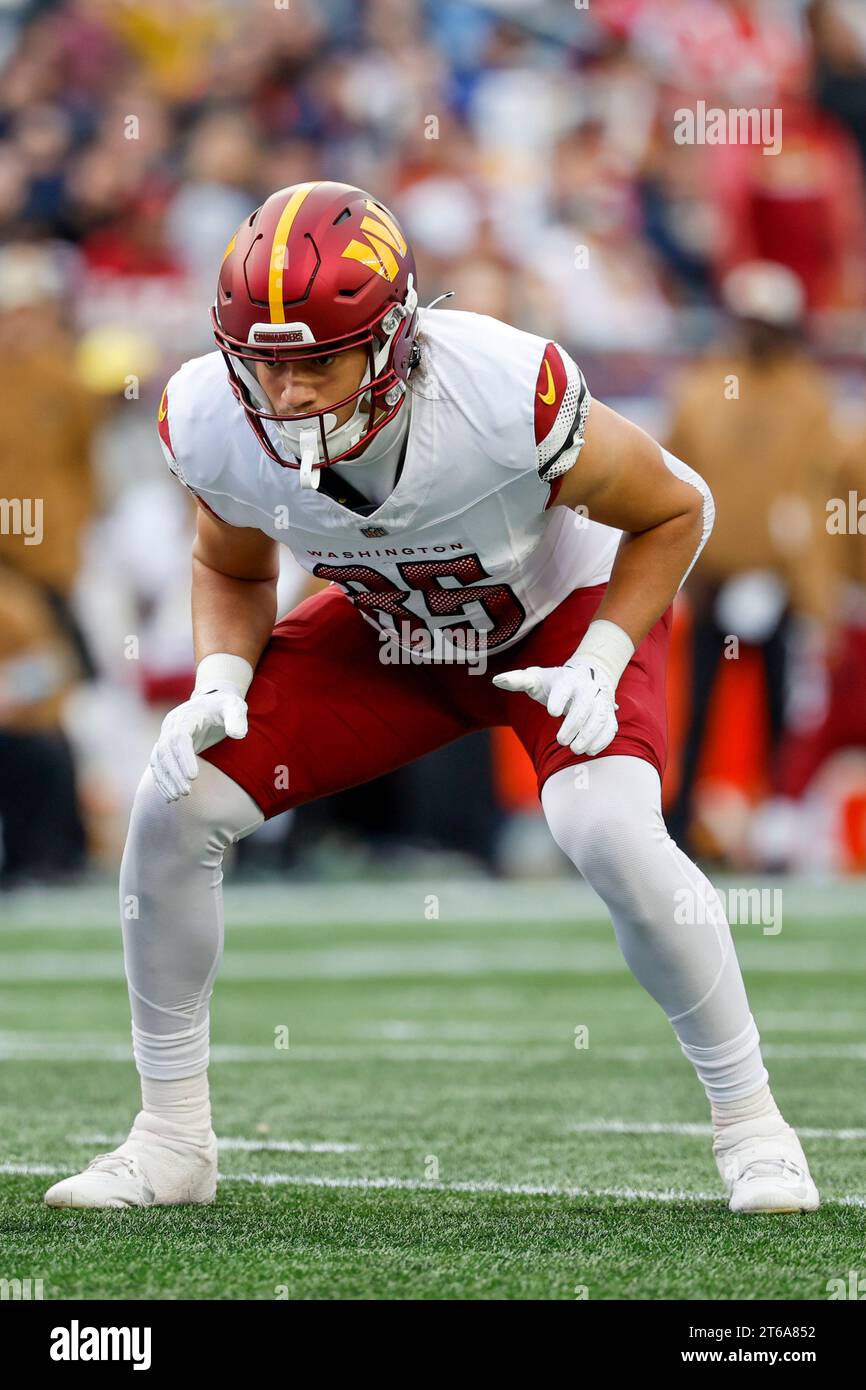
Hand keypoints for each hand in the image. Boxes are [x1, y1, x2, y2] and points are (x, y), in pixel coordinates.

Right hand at [150, 681, 247, 801]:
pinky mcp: (167, 747)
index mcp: (185, 716)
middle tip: (186, 792)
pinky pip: (158, 765)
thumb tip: (238, 734)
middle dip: (174, 774)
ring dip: (166, 780)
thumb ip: (237, 719)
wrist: (213, 702)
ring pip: (158, 760)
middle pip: (165, 751)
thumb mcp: (234, 707)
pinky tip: (170, 796)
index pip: (179, 738)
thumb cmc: (225, 706)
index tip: (193, 777)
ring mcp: (166, 736)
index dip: (184, 758)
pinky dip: (162, 780)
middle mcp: (171, 726)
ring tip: (177, 797)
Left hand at [492, 656, 617, 755]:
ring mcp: (600, 701)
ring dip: (590, 735)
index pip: (564, 688)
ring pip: (599, 717)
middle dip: (574, 724)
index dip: (559, 699)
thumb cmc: (556, 682)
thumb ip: (517, 680)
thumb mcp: (536, 678)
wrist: (588, 675)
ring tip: (576, 749)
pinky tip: (590, 750)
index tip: (552, 712)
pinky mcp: (608, 714)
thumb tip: (496, 680)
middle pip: (584, 706)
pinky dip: (602, 739)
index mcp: (567, 679)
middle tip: (561, 741)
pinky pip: (609, 726)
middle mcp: (587, 689)